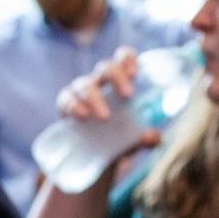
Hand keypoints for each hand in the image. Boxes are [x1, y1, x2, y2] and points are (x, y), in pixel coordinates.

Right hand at [51, 50, 161, 188]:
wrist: (97, 159)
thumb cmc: (119, 140)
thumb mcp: (136, 140)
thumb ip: (147, 138)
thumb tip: (152, 136)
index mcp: (119, 82)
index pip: (122, 58)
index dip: (127, 59)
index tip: (134, 73)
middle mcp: (100, 83)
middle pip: (106, 67)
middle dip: (116, 77)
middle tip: (127, 95)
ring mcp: (82, 93)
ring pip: (85, 84)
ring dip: (94, 97)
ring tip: (104, 116)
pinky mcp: (66, 107)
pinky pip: (66, 99)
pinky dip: (73, 105)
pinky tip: (82, 115)